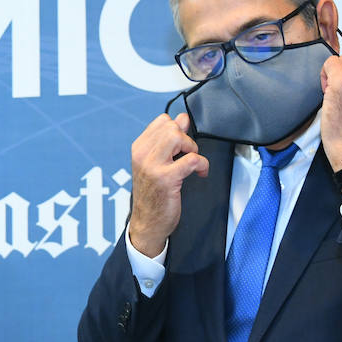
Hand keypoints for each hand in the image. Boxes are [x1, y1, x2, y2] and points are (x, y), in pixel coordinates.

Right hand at [127, 112, 208, 257]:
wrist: (147, 222)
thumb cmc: (153, 194)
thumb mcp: (156, 163)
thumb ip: (168, 141)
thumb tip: (182, 119)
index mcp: (139, 148)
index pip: (162, 121)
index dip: (178, 130)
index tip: (181, 146)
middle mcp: (143, 155)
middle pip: (171, 126)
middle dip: (186, 139)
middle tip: (187, 155)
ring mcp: (153, 166)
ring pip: (177, 137)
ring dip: (192, 148)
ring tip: (192, 162)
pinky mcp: (166, 179)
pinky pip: (192, 159)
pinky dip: (202, 165)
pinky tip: (201, 173)